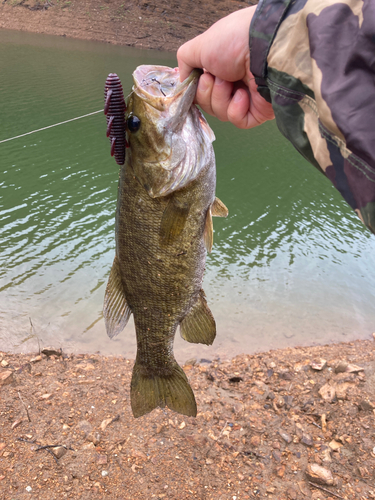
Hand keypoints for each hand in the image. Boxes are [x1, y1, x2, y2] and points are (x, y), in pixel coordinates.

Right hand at [177, 7, 274, 128]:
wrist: (262, 48)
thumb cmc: (233, 41)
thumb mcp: (198, 47)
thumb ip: (185, 63)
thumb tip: (184, 81)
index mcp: (221, 69)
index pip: (201, 91)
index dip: (196, 90)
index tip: (197, 80)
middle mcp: (233, 83)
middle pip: (208, 105)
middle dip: (207, 93)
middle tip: (215, 77)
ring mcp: (246, 99)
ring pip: (221, 114)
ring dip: (220, 98)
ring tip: (231, 82)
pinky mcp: (257, 112)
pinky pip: (236, 120)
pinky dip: (235, 109)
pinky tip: (243, 94)